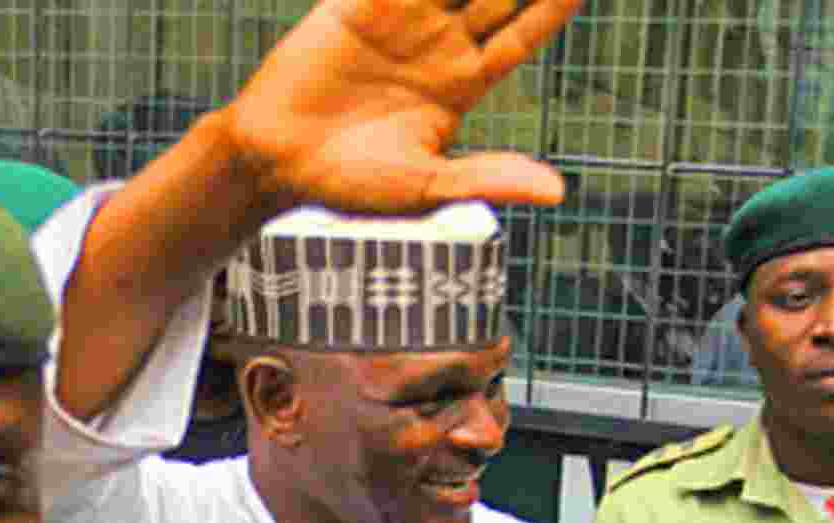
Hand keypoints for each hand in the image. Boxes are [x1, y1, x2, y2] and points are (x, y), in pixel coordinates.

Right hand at [223, 0, 583, 214]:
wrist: (276, 161)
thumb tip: (556, 192)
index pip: (522, 33)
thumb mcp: (425, 185)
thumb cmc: (349, 183)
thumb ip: (486, 176)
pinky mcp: (357, 4)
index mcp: (462, 83)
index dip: (555, 3)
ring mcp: (400, 21)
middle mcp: (438, 45)